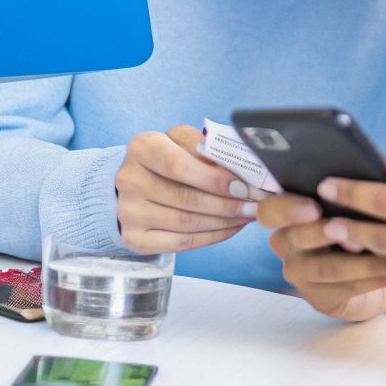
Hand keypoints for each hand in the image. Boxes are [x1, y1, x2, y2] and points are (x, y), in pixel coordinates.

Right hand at [114, 125, 257, 253]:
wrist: (132, 185)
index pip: (181, 166)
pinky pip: (182, 242)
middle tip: (256, 205)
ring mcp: (129, 212)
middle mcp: (130, 179)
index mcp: (143, 147)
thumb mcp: (181, 143)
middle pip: (187, 198)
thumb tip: (244, 170)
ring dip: (225, 221)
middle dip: (229, 203)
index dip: (216, 179)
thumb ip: (208, 150)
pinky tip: (230, 228)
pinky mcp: (134, 238)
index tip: (245, 186)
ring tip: (248, 215)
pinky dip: (212, 236)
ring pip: (188, 222)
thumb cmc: (165, 160)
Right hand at [257, 192, 385, 320]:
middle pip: (293, 239)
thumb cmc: (363, 226)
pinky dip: (375, 279)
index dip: (288, 208)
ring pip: (324, 267)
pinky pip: (345, 288)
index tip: (314, 207)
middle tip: (349, 231)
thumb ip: (354, 194)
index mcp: (287, 215)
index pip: (271, 210)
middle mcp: (286, 245)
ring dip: (359, 261)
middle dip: (322, 234)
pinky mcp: (319, 298)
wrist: (376, 274)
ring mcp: (300, 274)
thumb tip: (381, 175)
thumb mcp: (356, 206)